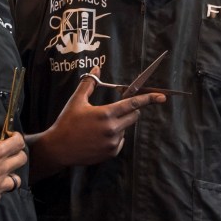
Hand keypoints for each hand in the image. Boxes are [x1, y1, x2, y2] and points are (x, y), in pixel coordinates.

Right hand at [0, 100, 26, 212]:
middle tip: (9, 152)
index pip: (18, 143)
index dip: (17, 137)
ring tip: (2, 172)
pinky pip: (0, 195)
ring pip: (15, 181)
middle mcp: (0, 170)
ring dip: (11, 175)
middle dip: (18, 154)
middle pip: (21, 160)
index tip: (11, 136)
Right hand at [30, 67, 164, 177]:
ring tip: (97, 127)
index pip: (133, 104)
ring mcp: (113, 143)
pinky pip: (120, 141)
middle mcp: (113, 129)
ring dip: (118, 125)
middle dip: (129, 111)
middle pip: (133, 116)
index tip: (162, 97)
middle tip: (113, 111)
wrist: (58, 148)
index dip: (149, 99)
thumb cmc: (67, 122)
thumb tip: (97, 68)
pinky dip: (114, 137)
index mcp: (106, 114)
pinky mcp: (111, 153)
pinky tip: (98, 137)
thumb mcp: (77, 101)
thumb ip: (89, 83)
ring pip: (125, 129)